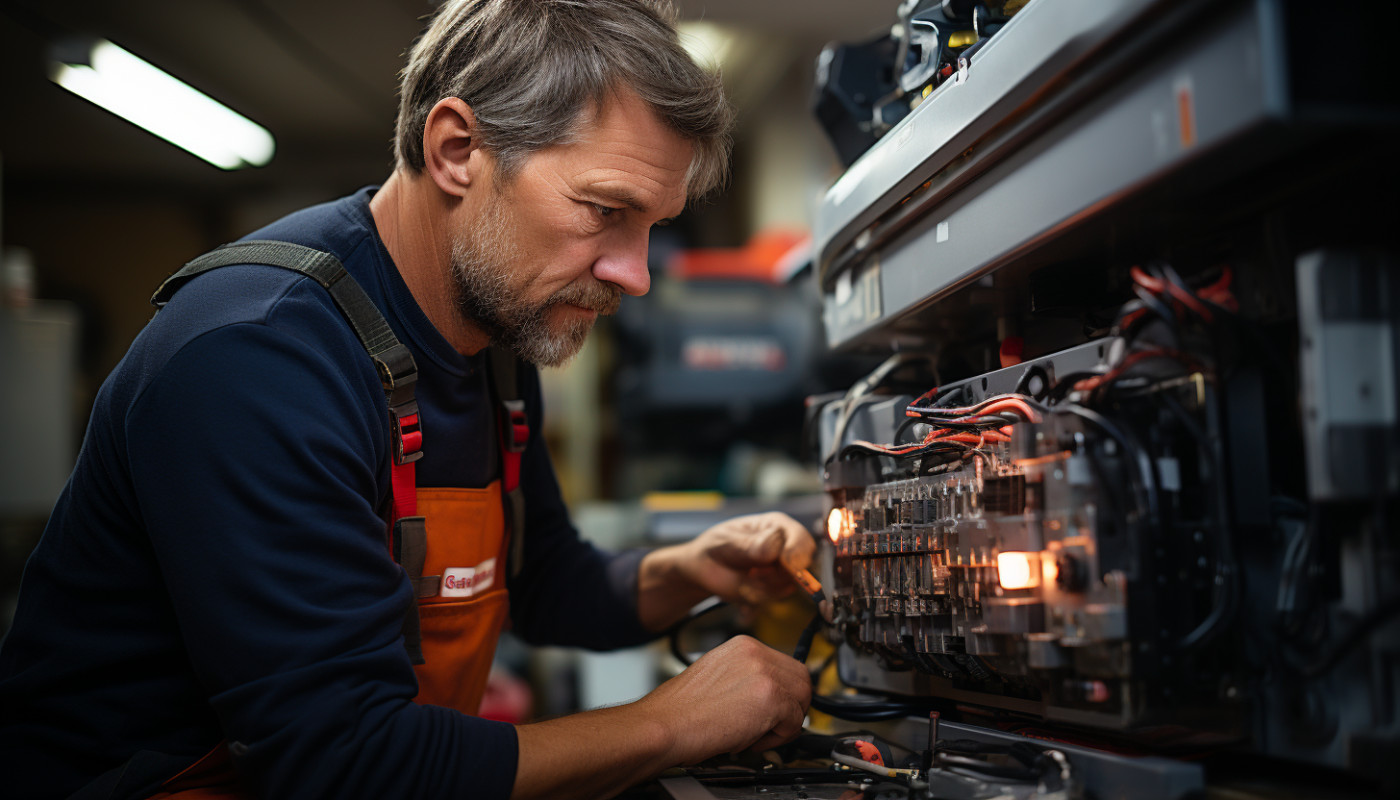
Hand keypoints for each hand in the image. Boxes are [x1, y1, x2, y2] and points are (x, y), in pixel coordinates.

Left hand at [637, 511, 814, 630]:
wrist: (702, 571)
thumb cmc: (715, 548)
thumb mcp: (727, 542)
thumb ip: (750, 545)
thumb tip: (774, 546)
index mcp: (777, 526)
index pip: (801, 538)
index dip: (797, 552)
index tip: (786, 563)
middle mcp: (785, 547)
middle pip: (803, 564)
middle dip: (778, 574)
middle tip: (754, 575)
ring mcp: (782, 570)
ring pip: (789, 584)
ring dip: (763, 587)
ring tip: (743, 579)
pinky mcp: (776, 589)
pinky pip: (775, 598)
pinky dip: (757, 597)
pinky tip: (743, 588)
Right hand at [640, 635, 811, 762]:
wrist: (665, 724)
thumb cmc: (681, 710)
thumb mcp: (718, 676)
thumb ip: (747, 677)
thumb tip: (770, 694)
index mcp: (743, 645)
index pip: (786, 665)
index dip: (784, 692)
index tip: (775, 708)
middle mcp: (756, 653)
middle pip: (801, 679)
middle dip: (792, 706)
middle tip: (772, 725)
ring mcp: (765, 673)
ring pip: (802, 700)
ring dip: (784, 723)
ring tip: (755, 733)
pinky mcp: (771, 698)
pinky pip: (793, 723)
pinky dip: (777, 738)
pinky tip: (750, 738)